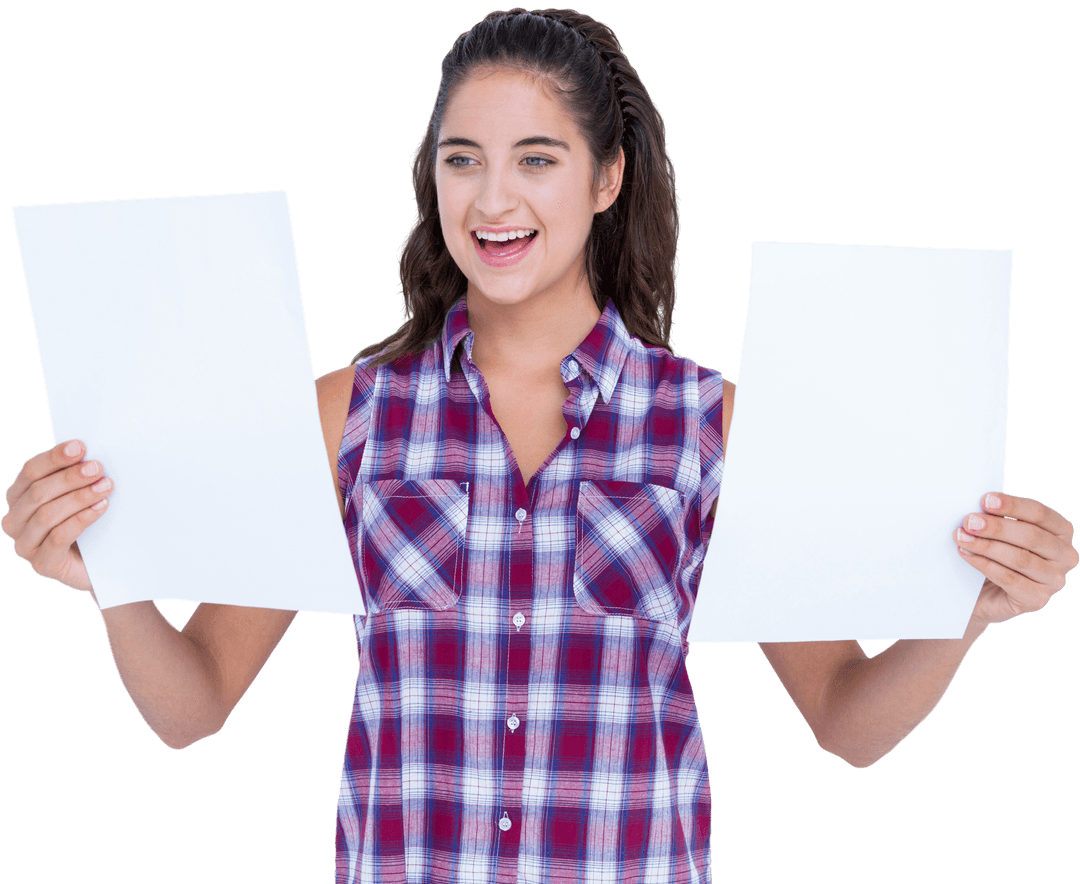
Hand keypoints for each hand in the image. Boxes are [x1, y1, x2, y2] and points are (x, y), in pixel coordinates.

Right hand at [2, 439, 114, 593]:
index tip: (81, 446)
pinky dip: (81, 519)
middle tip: (98, 468)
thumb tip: (87, 452)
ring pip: (47, 514)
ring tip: (106, 486)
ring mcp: (25, 545)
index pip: (30, 472)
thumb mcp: (80, 496)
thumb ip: (76, 477)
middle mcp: (15, 521)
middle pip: (38, 492)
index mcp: (19, 498)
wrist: (102, 566)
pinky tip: (101, 507)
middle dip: (70, 477)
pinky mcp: (42, 564)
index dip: (54, 458)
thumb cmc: (90, 525)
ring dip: (78, 497)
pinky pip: (58, 537)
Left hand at [955, 492, 1077, 627]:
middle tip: (969, 521)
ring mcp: (1054, 580)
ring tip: (962, 538)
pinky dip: (985, 565)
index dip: (1012, 505)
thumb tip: (978, 510)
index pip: (1040, 513)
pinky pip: (1009, 579)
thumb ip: (997, 519)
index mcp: (1061, 531)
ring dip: (986, 546)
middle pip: (1031, 536)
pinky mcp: (1038, 599)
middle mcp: (1065, 555)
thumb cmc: (997, 555)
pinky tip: (967, 554)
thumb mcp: (1001, 533)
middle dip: (997, 527)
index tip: (985, 500)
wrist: (985, 593)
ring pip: (1020, 559)